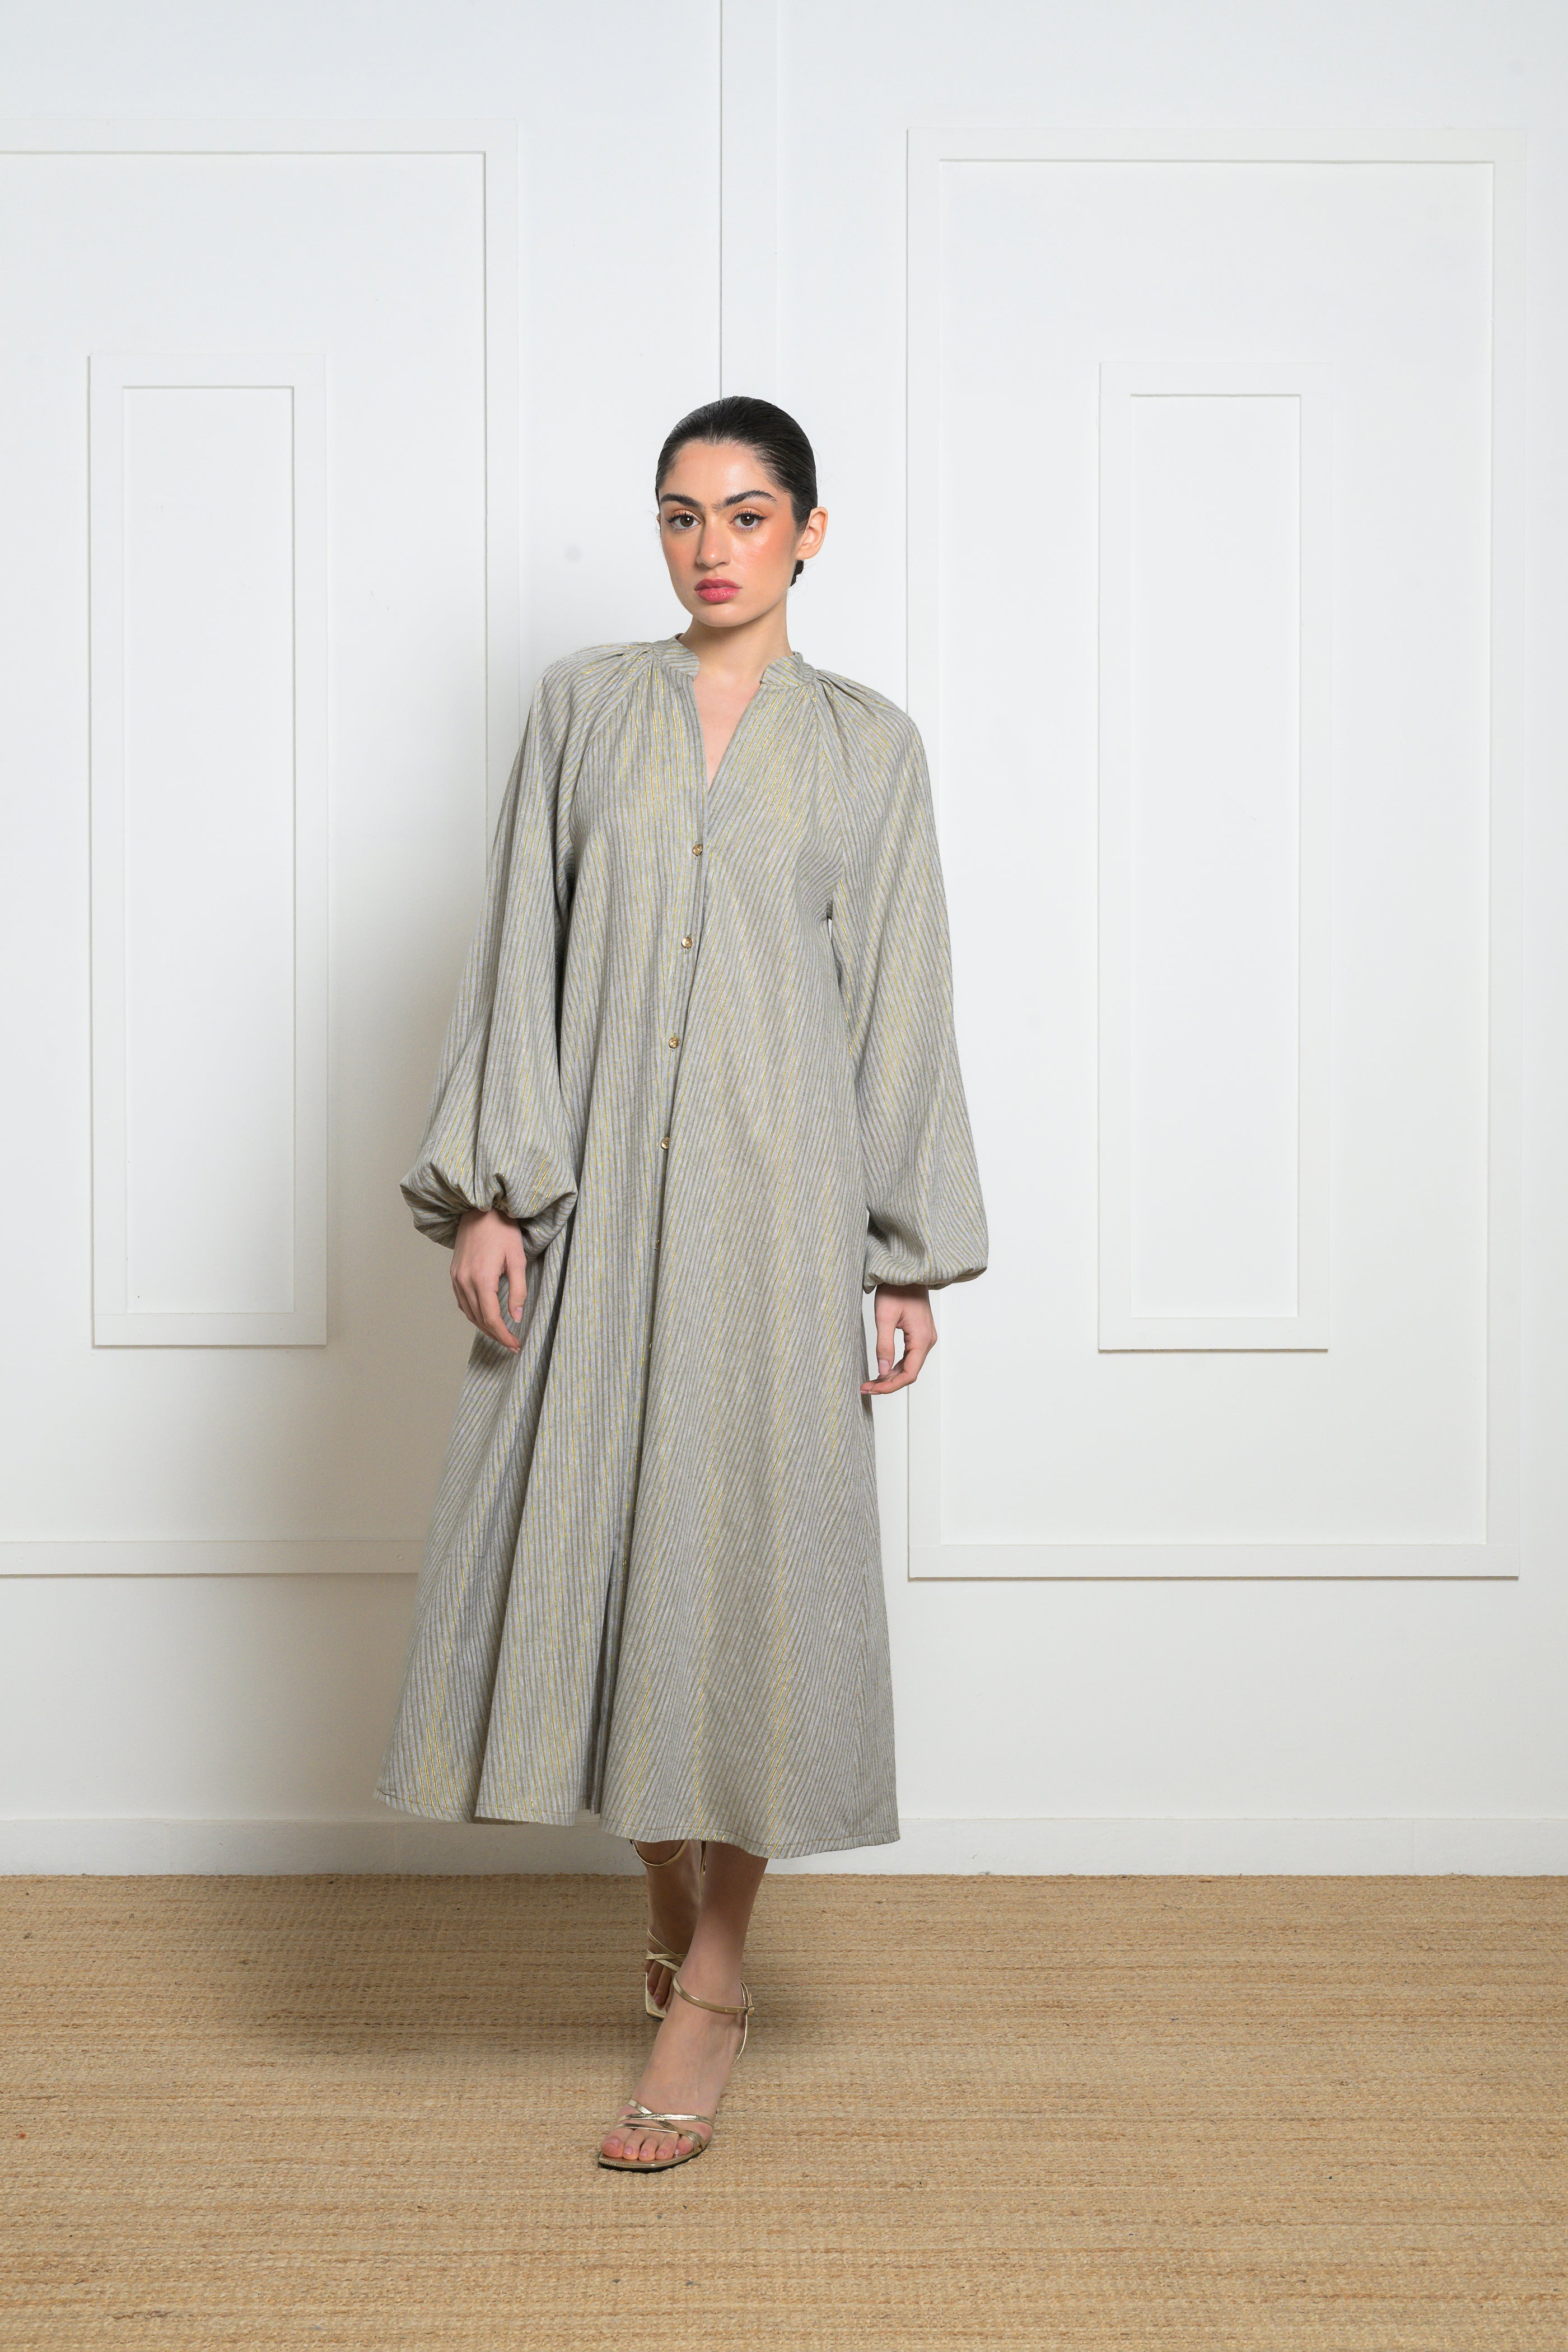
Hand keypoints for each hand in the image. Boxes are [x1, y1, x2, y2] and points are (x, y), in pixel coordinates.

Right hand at [451, 1205, 527, 1352]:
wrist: (480, 1209)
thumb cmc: (502, 1230)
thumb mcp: (517, 1259)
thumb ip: (518, 1290)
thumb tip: (516, 1317)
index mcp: (482, 1279)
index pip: (491, 1318)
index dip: (503, 1335)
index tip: (515, 1345)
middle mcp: (465, 1281)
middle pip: (479, 1319)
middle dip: (495, 1335)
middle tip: (511, 1344)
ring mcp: (457, 1277)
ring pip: (468, 1312)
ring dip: (483, 1327)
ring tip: (500, 1335)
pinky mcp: (454, 1273)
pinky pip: (462, 1301)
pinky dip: (473, 1313)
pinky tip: (484, 1317)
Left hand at [860, 1283, 935, 1393]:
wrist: (906, 1272)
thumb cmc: (896, 1289)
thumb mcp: (884, 1317)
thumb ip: (884, 1345)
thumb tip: (882, 1371)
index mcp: (921, 1339)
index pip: (909, 1374)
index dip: (890, 1386)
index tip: (871, 1389)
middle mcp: (928, 1341)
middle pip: (910, 1372)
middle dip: (888, 1383)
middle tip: (866, 1387)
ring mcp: (925, 1337)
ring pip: (910, 1366)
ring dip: (891, 1376)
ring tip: (871, 1381)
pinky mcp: (920, 1334)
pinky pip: (910, 1356)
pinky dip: (896, 1365)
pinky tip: (882, 1369)